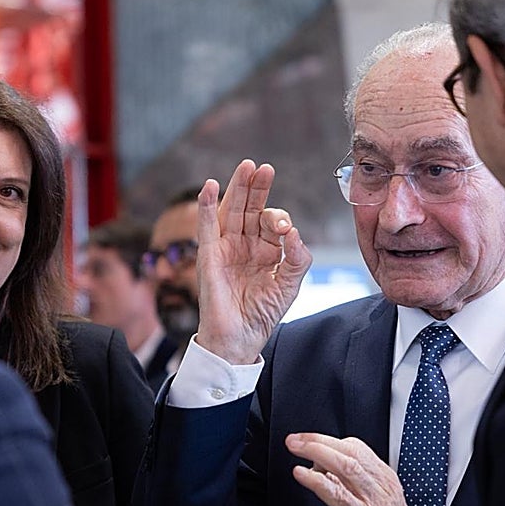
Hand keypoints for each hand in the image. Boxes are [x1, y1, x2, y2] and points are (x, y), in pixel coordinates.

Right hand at [193, 159, 312, 363]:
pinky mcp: (209, 256)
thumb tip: (292, 232)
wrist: (239, 338)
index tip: (282, 230)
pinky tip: (210, 187)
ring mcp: (225, 248)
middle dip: (258, 188)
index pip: (270, 222)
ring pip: (231, 210)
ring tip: (246, 167)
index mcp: (265, 250)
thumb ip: (297, 258)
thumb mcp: (289, 285)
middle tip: (264, 168)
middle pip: (250, 208)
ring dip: (237, 188)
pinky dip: (207, 206)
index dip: (277, 219)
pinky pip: (207, 226)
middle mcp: (244, 245)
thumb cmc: (262, 314)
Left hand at [288, 432, 429, 505]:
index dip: (327, 440)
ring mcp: (374, 501)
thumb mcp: (376, 504)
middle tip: (293, 440)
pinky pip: (338, 494)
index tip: (306, 440)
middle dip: (317, 440)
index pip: (356, 446)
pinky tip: (301, 475)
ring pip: (345, 464)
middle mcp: (382, 485)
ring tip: (294, 448)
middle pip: (349, 449)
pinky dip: (316, 481)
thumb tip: (324, 471)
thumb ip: (353, 486)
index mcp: (385, 478)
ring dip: (315, 452)